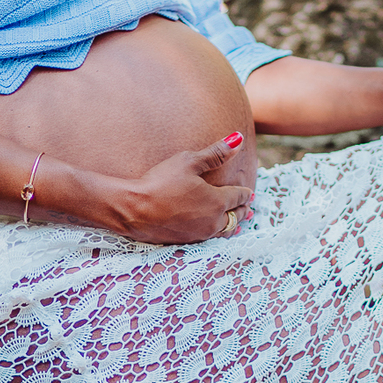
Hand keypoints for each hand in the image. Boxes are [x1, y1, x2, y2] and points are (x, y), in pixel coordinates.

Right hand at [111, 133, 252, 243]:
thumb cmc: (160, 182)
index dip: (245, 193)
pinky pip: (210, 239)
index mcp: (217, 201)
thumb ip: (216, 153)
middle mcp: (213, 221)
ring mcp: (200, 235)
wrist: (134, 209)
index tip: (249, 192)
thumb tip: (238, 139)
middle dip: (243, 211)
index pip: (239, 197)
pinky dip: (218, 233)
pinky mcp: (187, 243)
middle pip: (235, 217)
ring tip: (238, 224)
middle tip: (248, 209)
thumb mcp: (188, 161)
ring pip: (225, 231)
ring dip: (233, 225)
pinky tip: (213, 232)